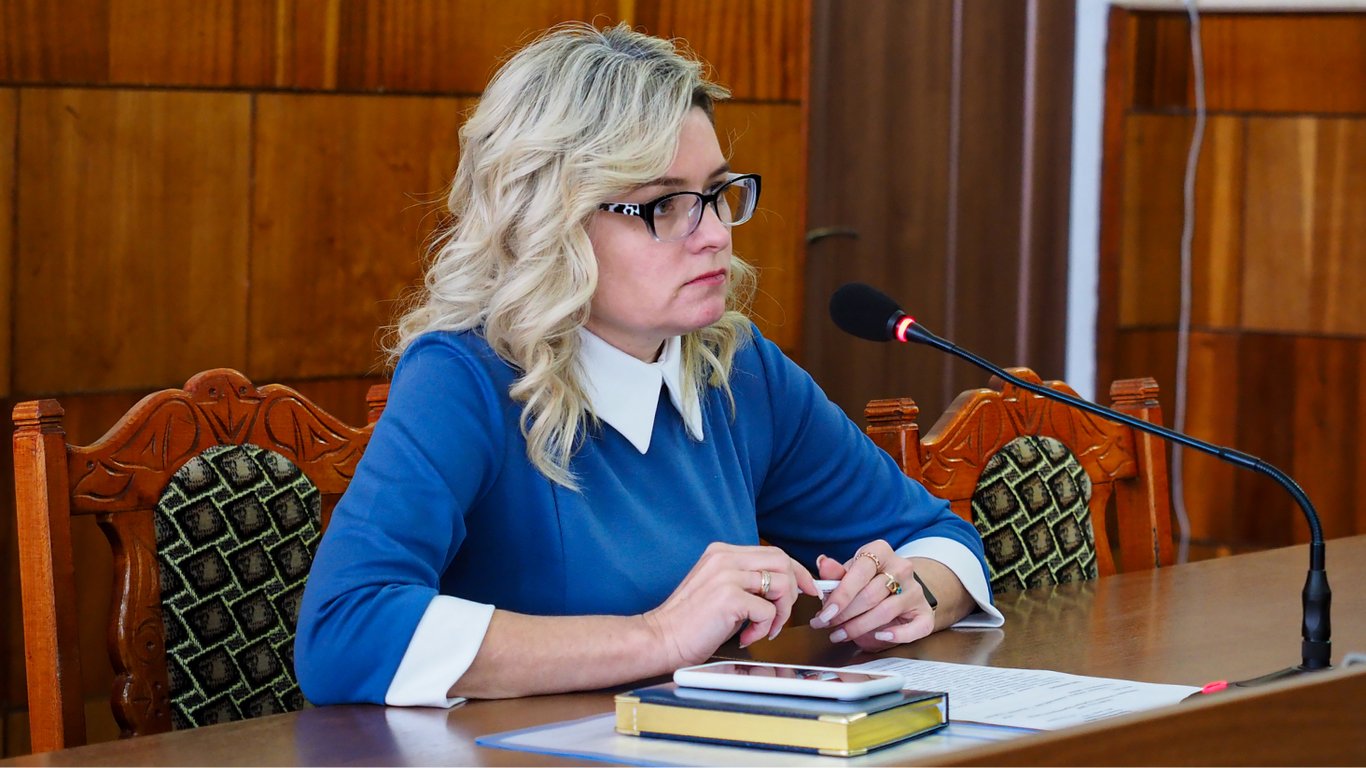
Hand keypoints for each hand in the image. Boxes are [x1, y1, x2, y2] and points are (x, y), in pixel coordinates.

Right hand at [642, 542, 817, 668]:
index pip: (773, 553)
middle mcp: (725, 558)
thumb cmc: (690, 621)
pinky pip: (768, 611)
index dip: (797, 571)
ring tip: (763, 629)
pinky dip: (764, 629)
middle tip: (786, 614)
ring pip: (782, 585)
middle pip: (783, 561)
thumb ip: (745, 581)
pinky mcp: (730, 597)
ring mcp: (727, 575)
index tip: (808, 588)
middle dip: (796, 589)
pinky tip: (746, 637)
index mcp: (722, 552)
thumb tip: (784, 587)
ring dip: (780, 613)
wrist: (662, 638)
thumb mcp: (718, 588)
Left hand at [807, 539, 934, 651]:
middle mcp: (902, 568)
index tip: (825, 613)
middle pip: (870, 595)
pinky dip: (898, 635)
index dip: (841, 595)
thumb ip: (836, 573)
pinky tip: (880, 637)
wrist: (898, 588)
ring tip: (839, 634)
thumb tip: (822, 563)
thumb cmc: (867, 581)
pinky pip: (917, 627)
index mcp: (881, 551)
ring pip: (885, 612)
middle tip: (826, 625)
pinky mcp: (925, 612)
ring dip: (859, 627)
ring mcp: (915, 590)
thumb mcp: (849, 573)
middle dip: (844, 615)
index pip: (860, 571)